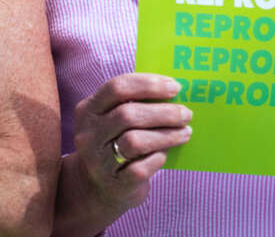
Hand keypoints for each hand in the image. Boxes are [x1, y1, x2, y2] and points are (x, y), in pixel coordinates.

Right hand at [70, 73, 191, 214]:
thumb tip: (174, 92)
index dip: (149, 85)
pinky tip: (165, 154)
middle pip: (127, 114)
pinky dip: (157, 158)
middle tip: (186, 113)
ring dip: (166, 135)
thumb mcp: (113, 119)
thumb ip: (135, 104)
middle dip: (163, 112)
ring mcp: (98, 161)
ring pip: (134, 141)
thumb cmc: (115, 143)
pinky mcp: (113, 183)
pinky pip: (140, 168)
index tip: (175, 86)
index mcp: (88, 109)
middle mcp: (89, 134)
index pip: (117, 87)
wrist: (98, 188)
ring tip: (185, 132)